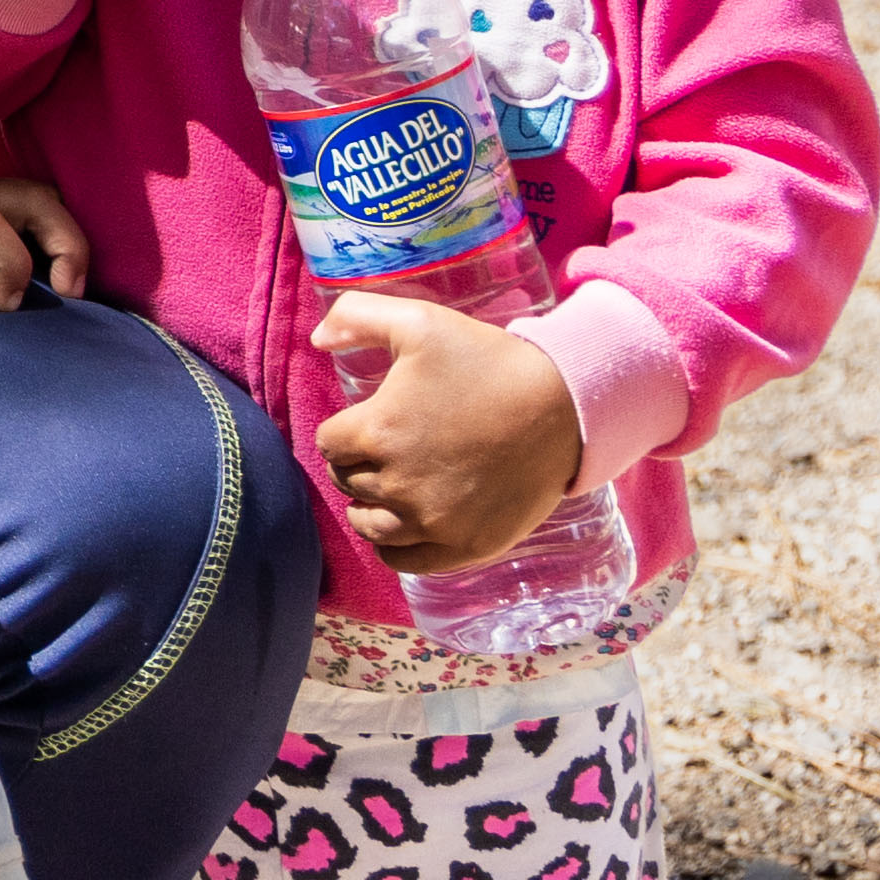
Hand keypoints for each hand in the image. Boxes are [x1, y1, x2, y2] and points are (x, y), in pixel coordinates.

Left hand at [0, 115, 90, 311]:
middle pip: (38, 200)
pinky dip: (52, 237)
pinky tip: (49, 276)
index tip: (5, 305)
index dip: (12, 264)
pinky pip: (28, 211)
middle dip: (70, 245)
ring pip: (42, 200)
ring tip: (70, 290)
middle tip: (73, 296)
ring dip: (68, 239)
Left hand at [311, 290, 585, 573]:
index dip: (344, 432)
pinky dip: (395, 547)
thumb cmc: (487, 361)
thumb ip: (355, 317)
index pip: (328, 444)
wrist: (563, 407)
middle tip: (385, 450)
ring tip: (390, 487)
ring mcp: (432, 522)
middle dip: (358, 465)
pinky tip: (406, 524)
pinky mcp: (464, 547)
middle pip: (348, 483)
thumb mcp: (418, 321)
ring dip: (370, 506)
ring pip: (370, 526)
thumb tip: (316, 338)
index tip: (368, 424)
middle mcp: (399, 484)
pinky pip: (404, 562)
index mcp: (379, 431)